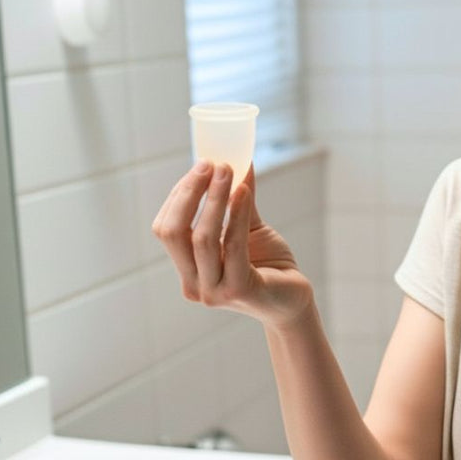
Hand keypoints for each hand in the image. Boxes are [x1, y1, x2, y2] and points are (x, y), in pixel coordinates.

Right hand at [151, 160, 313, 328]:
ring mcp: (213, 292)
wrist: (292, 300)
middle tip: (210, 164)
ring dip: (214, 199)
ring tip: (229, 171)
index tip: (201, 165)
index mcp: (187, 269)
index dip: (180, 194)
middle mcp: (193, 284)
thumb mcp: (248, 228)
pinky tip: (244, 192)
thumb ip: (238, 200)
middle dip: (190, 193)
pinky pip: (233, 246)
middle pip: (173, 233)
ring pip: (202, 239)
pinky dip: (236, 215)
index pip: (167, 228)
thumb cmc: (267, 265)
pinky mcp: (239, 291)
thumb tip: (239, 159)